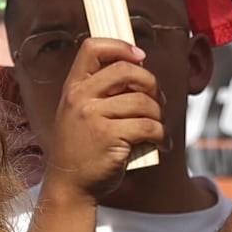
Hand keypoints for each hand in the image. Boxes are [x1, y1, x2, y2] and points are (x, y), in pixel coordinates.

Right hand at [50, 37, 161, 196]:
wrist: (70, 184)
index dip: (121, 47)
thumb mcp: (78, 113)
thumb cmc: (81, 148)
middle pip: (127, 70)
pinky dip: (162, 135)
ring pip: (143, 102)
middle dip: (151, 83)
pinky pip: (149, 126)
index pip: (93, 48)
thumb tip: (141, 71)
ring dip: (159, 115)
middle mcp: (79, 98)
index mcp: (73, 87)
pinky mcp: (109, 137)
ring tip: (159, 126)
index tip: (139, 56)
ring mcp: (93, 117)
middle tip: (157, 99)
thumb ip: (100, 91)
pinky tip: (161, 142)